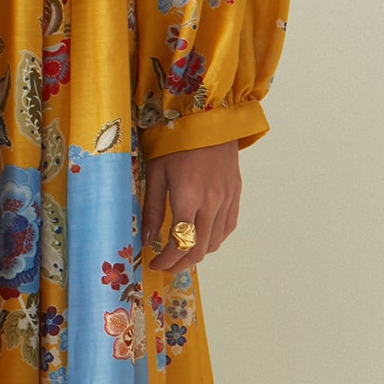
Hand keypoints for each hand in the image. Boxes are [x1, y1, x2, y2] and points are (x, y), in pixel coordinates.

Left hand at [141, 141, 241, 277]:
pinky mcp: (236, 193)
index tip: (155, 263)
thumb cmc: (175, 141)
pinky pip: (228, 227)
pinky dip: (214, 239)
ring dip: (197, 253)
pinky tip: (201, 237)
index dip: (166, 260)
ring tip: (180, 252)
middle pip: (199, 249)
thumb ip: (152, 209)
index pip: (180, 243)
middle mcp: (211, 202)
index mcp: (188, 197)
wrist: (208, 118)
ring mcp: (227, 199)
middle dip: (180, 264)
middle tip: (166, 265)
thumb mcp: (156, 173)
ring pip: (215, 242)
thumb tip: (147, 239)